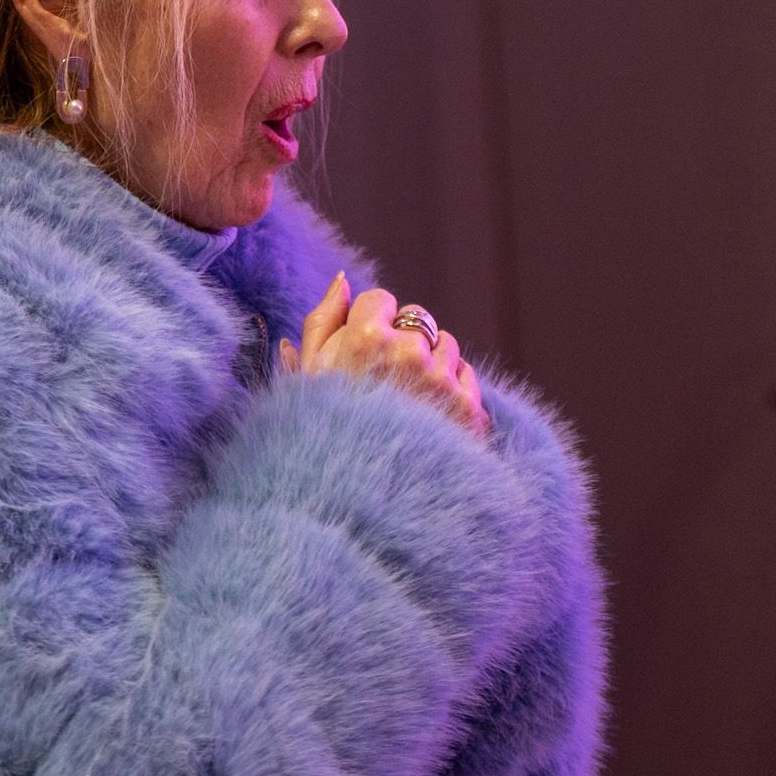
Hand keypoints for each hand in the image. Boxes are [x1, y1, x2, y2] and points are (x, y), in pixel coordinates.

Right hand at [279, 273, 488, 436]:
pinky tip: (426, 413)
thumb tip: (341, 280)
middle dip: (402, 339)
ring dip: (429, 361)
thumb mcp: (308, 374)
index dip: (368, 325)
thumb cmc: (325, 431)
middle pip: (416, 318)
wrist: (358, 496)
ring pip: (444, 343)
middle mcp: (408, 353)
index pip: (380, 299)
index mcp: (365, 339)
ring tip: (405, 399)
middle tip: (382, 380)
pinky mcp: (467, 407)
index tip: (361, 353)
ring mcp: (441, 380)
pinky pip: (465, 373)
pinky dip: (450, 386)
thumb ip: (322, 320)